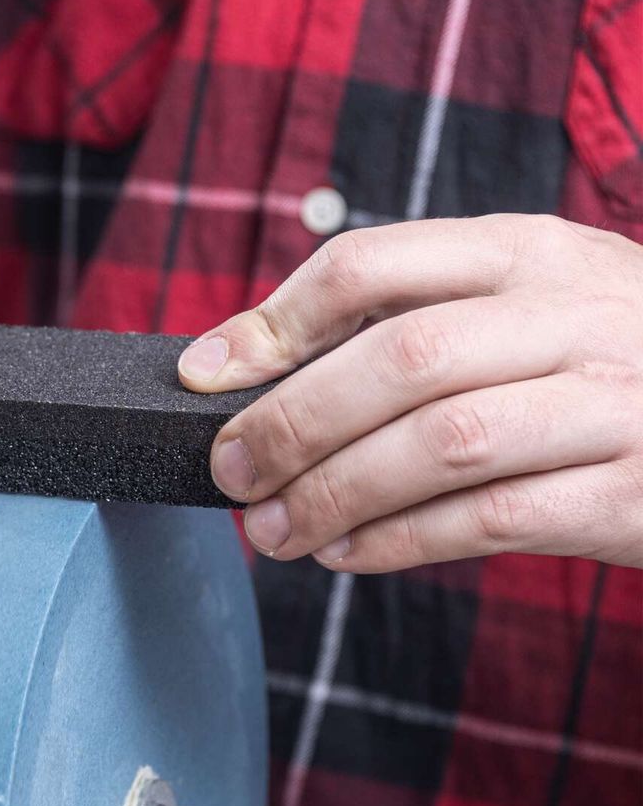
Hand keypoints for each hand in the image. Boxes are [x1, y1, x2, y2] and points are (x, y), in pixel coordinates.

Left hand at [178, 215, 642, 570]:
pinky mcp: (634, 493)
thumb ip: (412, 321)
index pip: (373, 263)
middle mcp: (576, 313)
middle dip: (292, 421)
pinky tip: (345, 553)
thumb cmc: (601, 363)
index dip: (273, 320)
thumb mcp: (524, 308)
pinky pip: (490, 519)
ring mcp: (615, 402)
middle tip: (229, 471)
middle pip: (400, 357)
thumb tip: (250, 369)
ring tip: (271, 530)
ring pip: (441, 442)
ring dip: (333, 493)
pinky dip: (398, 541)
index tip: (206, 374)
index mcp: (530, 251)